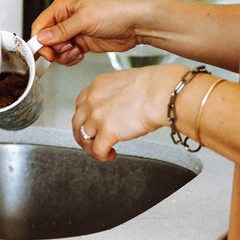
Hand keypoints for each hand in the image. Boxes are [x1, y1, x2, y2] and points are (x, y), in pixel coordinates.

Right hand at [30, 0, 145, 64]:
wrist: (135, 25)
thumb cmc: (114, 13)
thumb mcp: (84, 20)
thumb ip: (61, 30)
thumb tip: (42, 37)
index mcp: (62, 7)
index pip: (40, 25)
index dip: (39, 40)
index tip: (46, 51)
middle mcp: (66, 19)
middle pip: (46, 40)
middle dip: (54, 49)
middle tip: (66, 49)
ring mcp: (74, 33)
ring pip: (56, 50)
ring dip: (64, 55)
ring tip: (77, 50)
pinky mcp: (82, 44)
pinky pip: (67, 55)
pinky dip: (71, 58)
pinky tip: (81, 54)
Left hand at [74, 64, 188, 160]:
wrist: (162, 93)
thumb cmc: (155, 86)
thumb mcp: (127, 83)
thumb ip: (116, 95)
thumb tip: (119, 107)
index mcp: (98, 85)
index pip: (80, 104)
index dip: (84, 117)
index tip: (90, 124)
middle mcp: (93, 100)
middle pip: (77, 122)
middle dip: (84, 135)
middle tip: (92, 142)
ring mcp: (98, 116)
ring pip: (83, 138)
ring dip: (91, 147)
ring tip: (103, 151)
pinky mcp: (107, 132)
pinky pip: (97, 150)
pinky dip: (102, 156)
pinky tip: (111, 155)